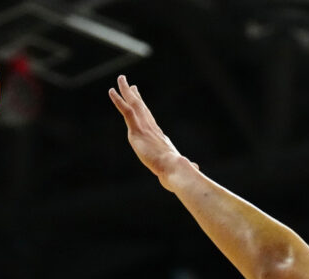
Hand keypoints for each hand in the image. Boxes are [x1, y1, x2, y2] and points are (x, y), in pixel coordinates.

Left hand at [108, 75, 193, 190]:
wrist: (174, 167)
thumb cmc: (178, 170)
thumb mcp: (180, 166)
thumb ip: (187, 166)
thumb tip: (196, 169)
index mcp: (159, 137)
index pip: (150, 120)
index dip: (145, 110)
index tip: (141, 103)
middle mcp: (152, 129)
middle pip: (142, 108)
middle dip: (135, 96)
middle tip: (130, 86)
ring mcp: (144, 127)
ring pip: (134, 104)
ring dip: (126, 91)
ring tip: (121, 79)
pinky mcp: (137, 130)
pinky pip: (126, 111)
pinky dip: (118, 100)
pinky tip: (112, 91)